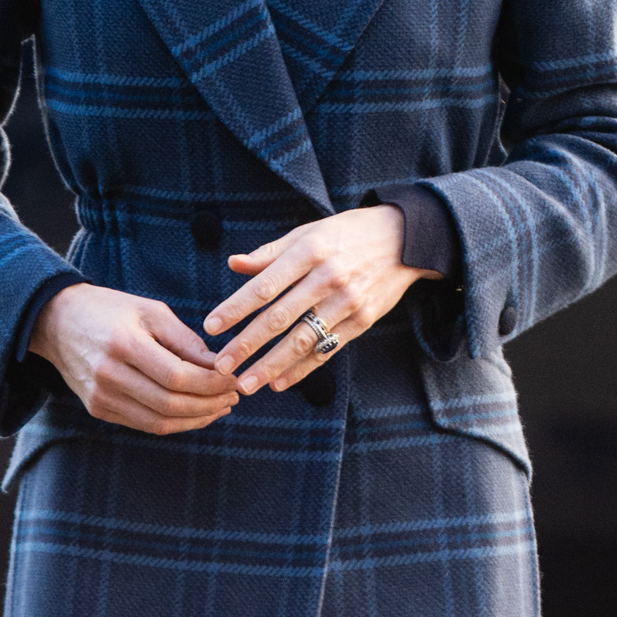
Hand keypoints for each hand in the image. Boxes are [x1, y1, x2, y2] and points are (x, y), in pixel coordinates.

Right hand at [30, 282, 240, 435]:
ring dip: (196, 419)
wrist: (58, 323)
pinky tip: (195, 413)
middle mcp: (109, 375)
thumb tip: (220, 367)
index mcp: (124, 344)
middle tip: (233, 396)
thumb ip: (186, 340)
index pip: (177, 376)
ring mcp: (100, 396)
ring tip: (220, 407)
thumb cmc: (111, 310)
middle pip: (170, 403)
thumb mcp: (151, 311)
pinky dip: (175, 423)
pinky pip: (144, 425)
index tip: (233, 378)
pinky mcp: (98, 409)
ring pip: (159, 422)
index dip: (211, 383)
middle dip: (209, 404)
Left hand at [204, 206, 429, 392]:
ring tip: (245, 384)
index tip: (211, 327)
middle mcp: (327, 278)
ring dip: (271, 365)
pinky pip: (327, 349)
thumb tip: (233, 264)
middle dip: (246, 345)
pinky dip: (302, 369)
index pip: (264, 285)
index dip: (235, 308)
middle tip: (220, 366)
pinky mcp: (363, 320)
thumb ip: (270, 252)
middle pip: (279, 318)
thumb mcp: (309, 232)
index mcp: (309, 251)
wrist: (406, 239)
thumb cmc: (347, 234)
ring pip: (302, 340)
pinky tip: (279, 382)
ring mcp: (347, 301)